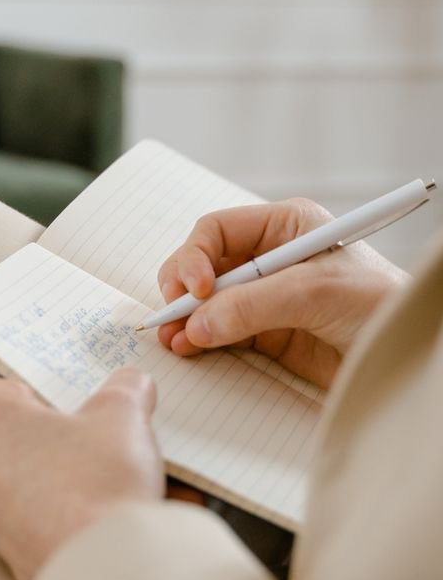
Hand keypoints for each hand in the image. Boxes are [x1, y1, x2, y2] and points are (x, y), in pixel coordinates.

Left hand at [0, 369, 163, 579]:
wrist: (104, 569)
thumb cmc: (98, 484)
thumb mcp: (124, 414)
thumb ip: (126, 387)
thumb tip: (132, 384)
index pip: (20, 387)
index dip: (60, 394)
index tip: (87, 404)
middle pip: (20, 433)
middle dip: (57, 435)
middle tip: (99, 439)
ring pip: (25, 476)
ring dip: (57, 474)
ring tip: (101, 479)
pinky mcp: (1, 549)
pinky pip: (30, 516)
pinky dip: (56, 512)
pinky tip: (92, 512)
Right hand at [157, 199, 407, 387]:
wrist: (406, 352)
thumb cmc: (378, 303)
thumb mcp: (314, 293)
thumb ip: (252, 306)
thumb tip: (198, 324)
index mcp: (284, 226)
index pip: (218, 230)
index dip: (196, 256)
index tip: (192, 289)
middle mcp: (269, 257)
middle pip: (204, 264)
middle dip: (184, 288)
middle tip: (173, 314)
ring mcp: (265, 296)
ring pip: (207, 300)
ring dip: (186, 317)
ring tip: (174, 338)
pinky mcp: (267, 333)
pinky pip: (221, 330)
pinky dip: (200, 338)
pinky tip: (189, 347)